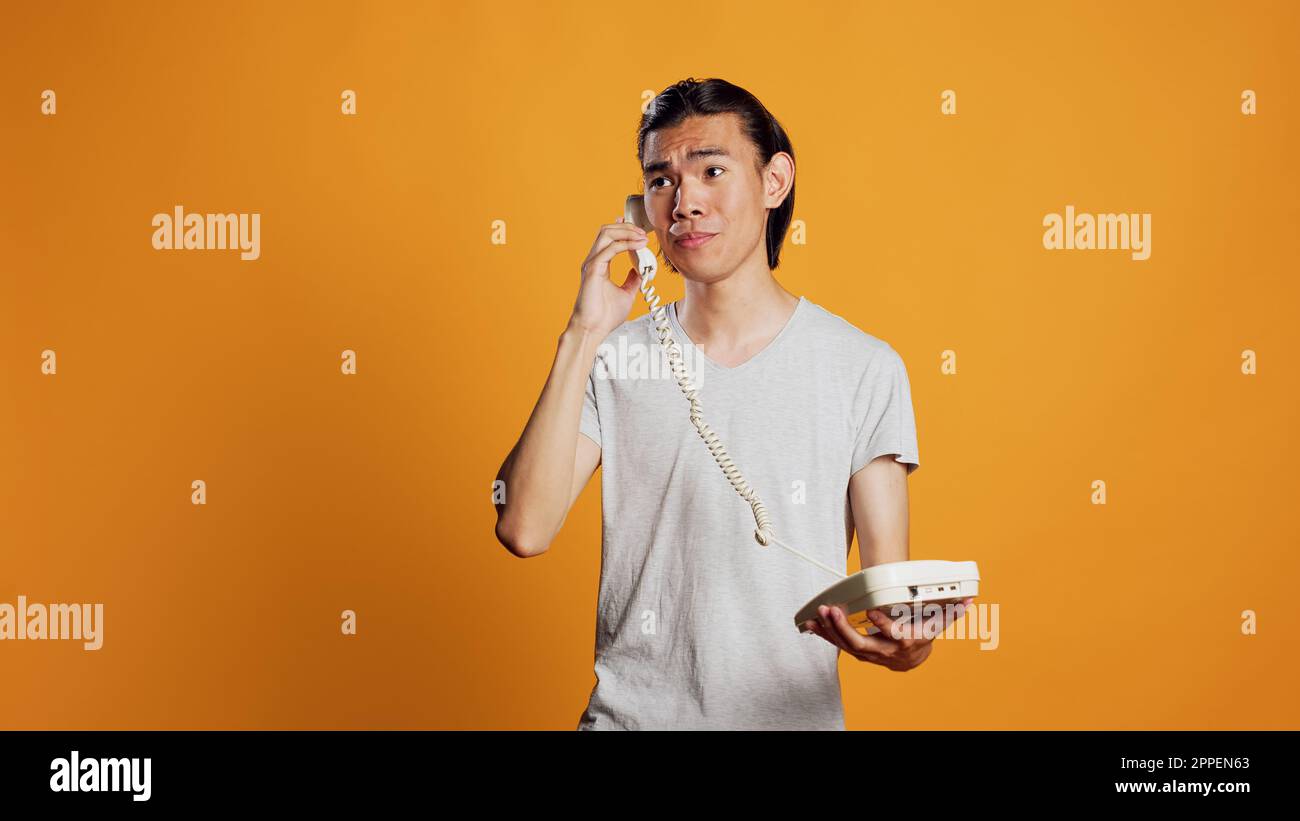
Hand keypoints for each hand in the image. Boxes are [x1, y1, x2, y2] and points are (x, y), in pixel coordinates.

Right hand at [569, 216, 650, 338]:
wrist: (593, 329)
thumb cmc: (605, 316)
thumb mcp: (626, 294)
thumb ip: (632, 280)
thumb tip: (640, 271)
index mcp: (599, 264)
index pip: (608, 238)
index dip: (621, 228)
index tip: (638, 227)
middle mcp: (593, 261)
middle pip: (606, 230)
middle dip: (627, 227)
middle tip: (643, 232)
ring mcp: (591, 264)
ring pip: (606, 234)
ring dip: (626, 232)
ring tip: (642, 236)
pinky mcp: (593, 270)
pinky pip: (610, 249)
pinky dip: (625, 244)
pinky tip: (639, 246)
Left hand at [801, 597, 973, 671]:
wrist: (911, 660)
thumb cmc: (920, 636)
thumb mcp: (935, 624)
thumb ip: (949, 611)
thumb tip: (968, 599)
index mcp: (904, 642)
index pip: (894, 635)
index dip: (884, 624)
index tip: (874, 612)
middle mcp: (883, 651)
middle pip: (861, 643)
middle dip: (844, 627)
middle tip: (832, 610)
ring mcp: (867, 653)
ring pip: (845, 644)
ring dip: (829, 630)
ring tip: (817, 615)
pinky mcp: (855, 649)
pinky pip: (837, 643)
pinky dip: (823, 634)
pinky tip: (810, 624)